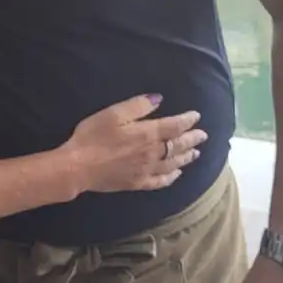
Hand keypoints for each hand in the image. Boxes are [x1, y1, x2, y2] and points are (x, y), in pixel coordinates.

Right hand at [60, 96, 204, 194]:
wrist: (78, 167)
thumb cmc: (93, 136)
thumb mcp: (113, 113)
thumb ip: (138, 106)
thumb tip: (159, 99)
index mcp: (147, 134)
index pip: (174, 126)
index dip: (187, 120)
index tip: (196, 116)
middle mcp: (152, 153)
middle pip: (178, 146)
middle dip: (192, 139)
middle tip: (203, 136)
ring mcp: (146, 170)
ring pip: (173, 164)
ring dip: (186, 158)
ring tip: (195, 153)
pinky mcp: (138, 183)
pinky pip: (160, 181)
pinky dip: (172, 177)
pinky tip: (176, 175)